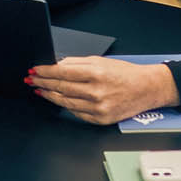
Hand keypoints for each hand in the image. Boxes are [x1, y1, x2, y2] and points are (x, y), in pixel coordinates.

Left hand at [28, 58, 179, 125]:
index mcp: (96, 74)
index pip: (62, 72)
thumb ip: (76, 63)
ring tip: (40, 89)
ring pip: (66, 102)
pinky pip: (77, 113)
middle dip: (43, 83)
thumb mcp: (100, 61)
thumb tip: (55, 65)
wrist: (148, 89)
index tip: (34, 70)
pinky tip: (58, 99)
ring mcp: (99, 107)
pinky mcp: (101, 119)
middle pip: (61, 87)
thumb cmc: (125, 74)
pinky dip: (66, 106)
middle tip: (32, 79)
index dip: (45, 72)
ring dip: (49, 95)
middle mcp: (97, 92)